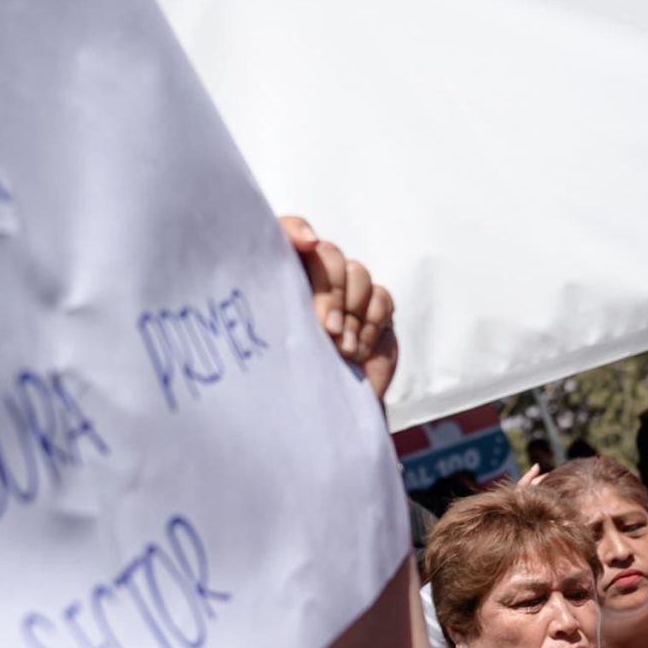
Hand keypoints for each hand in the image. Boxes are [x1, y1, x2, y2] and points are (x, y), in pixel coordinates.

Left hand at [280, 215, 397, 402]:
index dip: (297, 230)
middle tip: (327, 329)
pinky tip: (357, 352)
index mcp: (278, 278)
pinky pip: (381, 298)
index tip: (308, 244)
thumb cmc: (282, 381)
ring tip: (341, 350)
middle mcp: (312, 278)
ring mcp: (346, 292)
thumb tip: (292, 270)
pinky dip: (371, 324)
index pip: (286, 232)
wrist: (317, 417)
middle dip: (329, 291)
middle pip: (328, 255)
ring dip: (351, 312)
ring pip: (357, 273)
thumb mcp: (266, 344)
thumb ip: (270, 303)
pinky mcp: (375, 309)